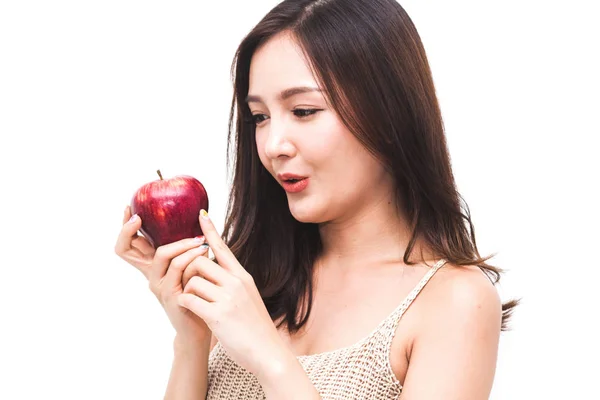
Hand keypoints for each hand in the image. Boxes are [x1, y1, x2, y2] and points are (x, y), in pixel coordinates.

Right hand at [114, 205, 212, 343]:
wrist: (202, 325)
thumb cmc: (200, 292)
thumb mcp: (192, 267)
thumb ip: (188, 248)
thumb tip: (200, 217)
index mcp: (153, 267)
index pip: (128, 245)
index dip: (125, 227)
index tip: (129, 208)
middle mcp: (150, 275)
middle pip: (127, 248)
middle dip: (130, 229)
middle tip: (142, 217)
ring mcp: (158, 285)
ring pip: (162, 254)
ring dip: (182, 242)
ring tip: (200, 239)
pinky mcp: (171, 295)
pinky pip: (179, 269)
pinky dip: (192, 257)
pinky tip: (205, 252)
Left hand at [177, 210, 290, 378]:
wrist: (268, 352)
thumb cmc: (256, 327)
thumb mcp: (249, 297)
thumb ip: (233, 283)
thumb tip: (215, 270)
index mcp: (243, 277)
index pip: (223, 248)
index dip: (210, 231)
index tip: (201, 214)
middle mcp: (236, 283)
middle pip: (200, 261)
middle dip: (190, 272)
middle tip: (190, 286)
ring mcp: (227, 298)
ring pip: (193, 281)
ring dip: (189, 292)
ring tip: (198, 305)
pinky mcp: (217, 315)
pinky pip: (189, 300)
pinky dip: (185, 304)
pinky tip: (191, 312)